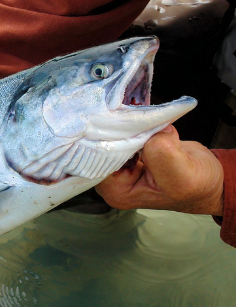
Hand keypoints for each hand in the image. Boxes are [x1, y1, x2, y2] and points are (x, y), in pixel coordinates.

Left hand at [95, 125, 223, 215]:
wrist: (209, 178)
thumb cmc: (196, 185)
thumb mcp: (180, 174)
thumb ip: (160, 154)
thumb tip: (150, 131)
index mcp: (117, 192)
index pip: (97, 162)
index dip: (107, 142)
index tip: (121, 125)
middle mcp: (113, 180)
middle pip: (101, 149)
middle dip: (116, 131)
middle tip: (130, 115)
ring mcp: (121, 164)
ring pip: (112, 137)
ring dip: (127, 125)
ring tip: (140, 118)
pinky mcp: (131, 149)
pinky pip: (125, 132)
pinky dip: (136, 123)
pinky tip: (147, 121)